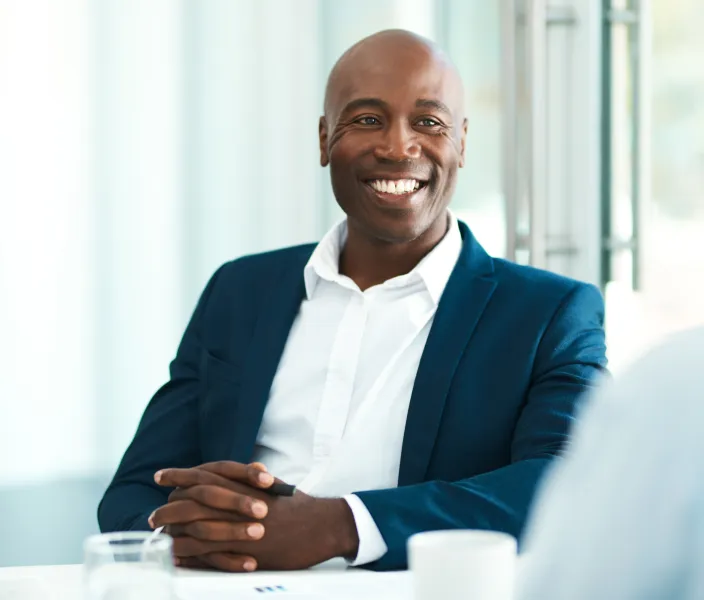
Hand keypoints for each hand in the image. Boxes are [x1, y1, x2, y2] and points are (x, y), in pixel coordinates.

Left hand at [152, 464, 359, 570]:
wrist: (321, 525)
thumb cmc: (300, 506)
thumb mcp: (275, 486)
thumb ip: (254, 479)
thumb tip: (246, 470)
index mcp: (243, 483)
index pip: (202, 475)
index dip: (178, 476)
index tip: (161, 477)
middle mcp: (238, 502)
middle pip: (192, 501)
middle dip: (168, 507)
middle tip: (154, 515)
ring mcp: (239, 527)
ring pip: (195, 527)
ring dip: (173, 531)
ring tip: (159, 536)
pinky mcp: (244, 550)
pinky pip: (208, 553)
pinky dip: (189, 554)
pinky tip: (177, 556)